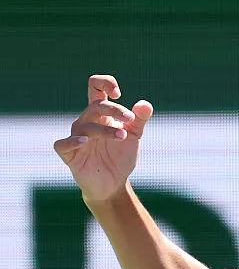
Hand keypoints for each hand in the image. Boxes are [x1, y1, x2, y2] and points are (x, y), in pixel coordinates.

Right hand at [53, 75, 153, 204]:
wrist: (114, 184)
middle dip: (114, 110)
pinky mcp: (69, 154)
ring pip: (85, 125)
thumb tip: (145, 104)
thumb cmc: (120, 157)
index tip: (118, 93)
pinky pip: (63, 144)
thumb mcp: (133, 137)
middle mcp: (86, 122)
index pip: (95, 88)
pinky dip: (73, 141)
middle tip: (130, 120)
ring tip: (122, 136)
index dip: (104, 83)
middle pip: (95, 107)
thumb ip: (139, 120)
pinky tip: (84, 141)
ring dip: (105, 130)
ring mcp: (76, 137)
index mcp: (100, 115)